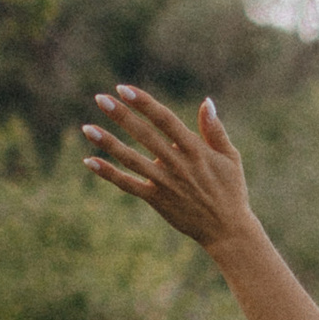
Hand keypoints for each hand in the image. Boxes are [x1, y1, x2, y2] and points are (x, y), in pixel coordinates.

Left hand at [81, 86, 256, 250]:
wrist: (227, 230)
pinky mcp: (157, 199)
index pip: (165, 120)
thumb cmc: (231, 190)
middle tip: (100, 98)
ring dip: (109, 143)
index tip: (124, 89)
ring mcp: (165, 183)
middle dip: (122, 116)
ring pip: (131, 160)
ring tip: (87, 128)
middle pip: (145, 135)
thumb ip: (215, 130)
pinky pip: (128, 185)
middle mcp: (178, 164)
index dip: (144, 103)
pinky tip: (90, 161)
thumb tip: (206, 102)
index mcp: (196, 149)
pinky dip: (109, 174)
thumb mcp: (230, 157)